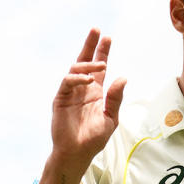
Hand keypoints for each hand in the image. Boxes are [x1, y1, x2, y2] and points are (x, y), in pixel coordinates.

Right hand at [51, 28, 126, 170]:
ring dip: (89, 64)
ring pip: (76, 69)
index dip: (102, 52)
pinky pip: (67, 82)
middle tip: (97, 30)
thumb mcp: (111, 117)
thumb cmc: (94, 138)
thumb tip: (122, 77)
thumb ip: (115, 98)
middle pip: (84, 61)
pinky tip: (89, 79)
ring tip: (102, 64)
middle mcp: (82, 89)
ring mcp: (70, 93)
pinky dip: (78, 78)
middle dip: (90, 45)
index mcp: (95, 92)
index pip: (98, 68)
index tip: (107, 38)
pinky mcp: (60, 99)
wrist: (78, 153)